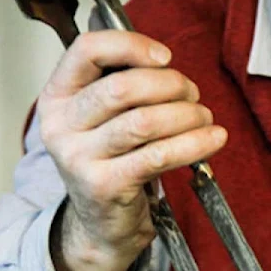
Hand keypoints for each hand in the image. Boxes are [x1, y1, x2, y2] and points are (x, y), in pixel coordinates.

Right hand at [37, 31, 227, 270]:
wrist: (103, 224)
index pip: (86, 50)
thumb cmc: (113, 161)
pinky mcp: (105, 185)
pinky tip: (213, 139)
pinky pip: (159, 156)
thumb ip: (125, 85)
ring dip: (186, 115)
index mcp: (57, 97)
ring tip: (204, 118)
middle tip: (193, 96)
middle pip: (122, 87)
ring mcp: (78, 158)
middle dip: (170, 85)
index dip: (131, 45)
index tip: (166, 57)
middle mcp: (60, 126)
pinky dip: (194, 143)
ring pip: (144, 121)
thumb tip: (166, 64)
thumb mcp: (105, 118)